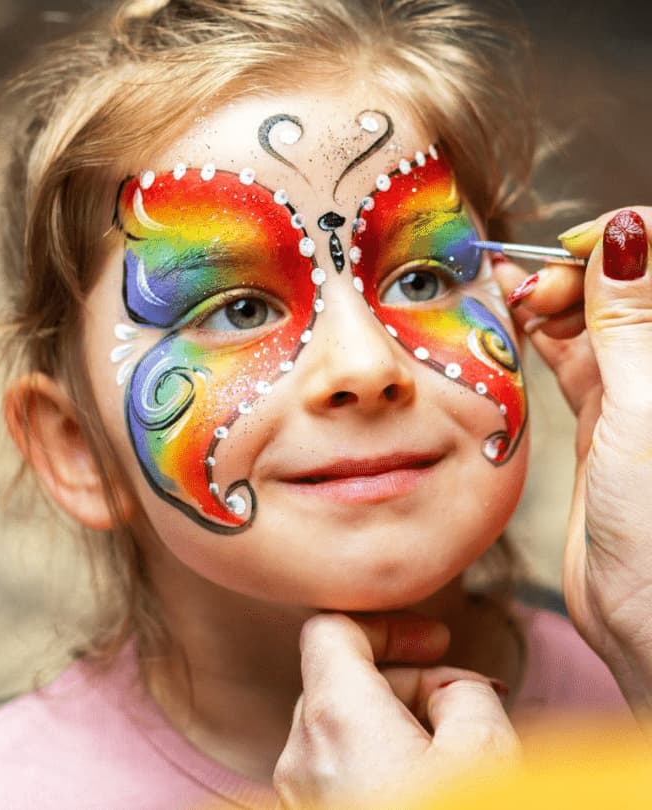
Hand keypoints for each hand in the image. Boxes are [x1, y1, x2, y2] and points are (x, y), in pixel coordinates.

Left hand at [274, 613, 517, 808]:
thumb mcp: (488, 755)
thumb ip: (465, 694)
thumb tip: (449, 689)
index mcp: (334, 719)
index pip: (329, 630)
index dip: (388, 625)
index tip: (438, 642)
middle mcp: (300, 754)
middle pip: (340, 683)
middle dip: (407, 683)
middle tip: (470, 710)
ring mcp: (298, 795)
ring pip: (340, 731)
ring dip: (396, 728)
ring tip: (457, 761)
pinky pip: (337, 773)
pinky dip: (378, 765)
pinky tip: (430, 790)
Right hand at [513, 207, 651, 714]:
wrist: (649, 619)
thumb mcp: (644, 405)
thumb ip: (629, 320)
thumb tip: (624, 232)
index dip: (622, 240)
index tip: (574, 248)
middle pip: (627, 283)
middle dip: (577, 266)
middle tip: (531, 288)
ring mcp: (639, 394)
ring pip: (594, 317)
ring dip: (553, 297)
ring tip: (508, 298)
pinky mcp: (604, 424)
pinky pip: (572, 359)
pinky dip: (540, 336)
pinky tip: (508, 325)